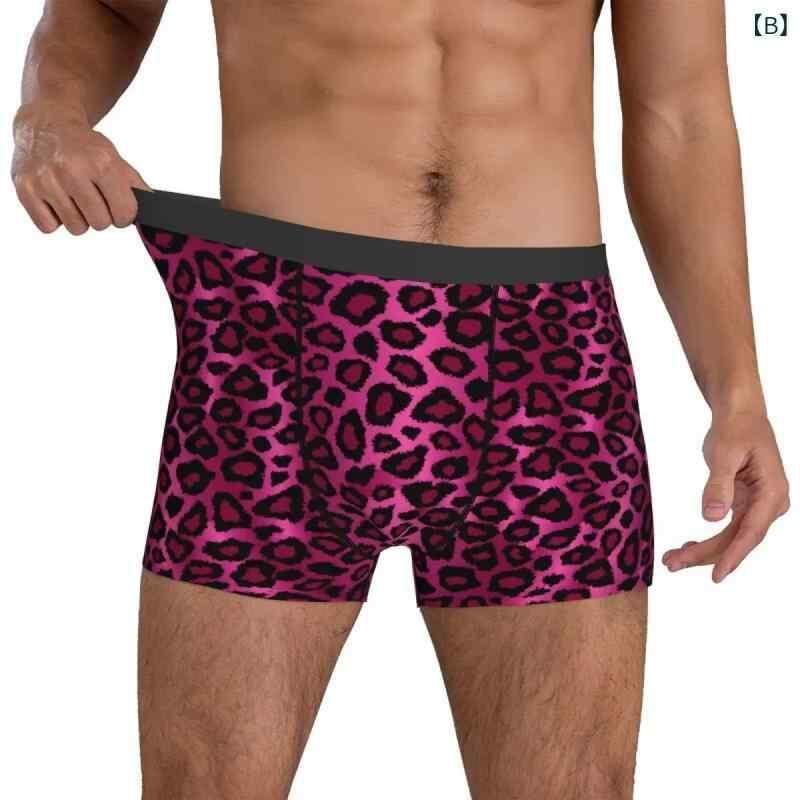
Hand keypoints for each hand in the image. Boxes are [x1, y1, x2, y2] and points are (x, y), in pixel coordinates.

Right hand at [11, 102, 148, 234]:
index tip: (118, 207)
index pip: (124, 213)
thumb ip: (135, 186)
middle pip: (100, 223)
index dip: (124, 214)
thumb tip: (154, 209)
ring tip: (73, 196)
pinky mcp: (25, 189)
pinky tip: (56, 199)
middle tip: (92, 198)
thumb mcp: (114, 158)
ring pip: (76, 228)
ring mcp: (46, 180)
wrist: (45, 125)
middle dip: (100, 215)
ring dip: (78, 218)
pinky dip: (54, 219)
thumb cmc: (83, 146)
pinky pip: (49, 227)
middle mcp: (71, 169)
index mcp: (100, 162)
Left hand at [663, 411, 789, 581]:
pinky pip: (727, 529)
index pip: (751, 532)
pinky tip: (687, 547)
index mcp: (772, 494)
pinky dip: (708, 540)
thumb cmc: (736, 428)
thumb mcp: (725, 454)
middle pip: (737, 540)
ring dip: (703, 551)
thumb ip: (718, 485)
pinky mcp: (744, 503)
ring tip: (672, 561)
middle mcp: (769, 504)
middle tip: (673, 564)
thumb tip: (712, 517)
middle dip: (706, 556)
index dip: (732, 556)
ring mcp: (757, 505)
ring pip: (731, 538)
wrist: (739, 414)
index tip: (716, 576)